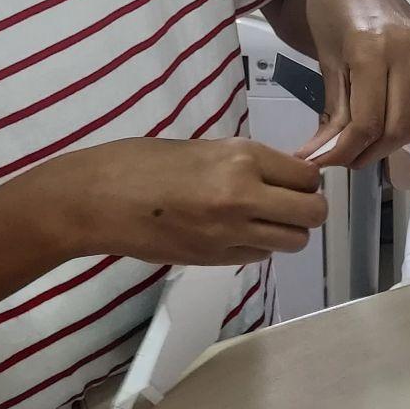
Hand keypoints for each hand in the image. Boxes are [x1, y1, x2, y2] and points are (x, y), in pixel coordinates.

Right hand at [44, 138, 324, 265]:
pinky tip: (235, 232)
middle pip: (312, 213)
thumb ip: (245, 162)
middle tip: (287, 201)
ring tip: (263, 219)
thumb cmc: (141, 161)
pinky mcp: (215, 260)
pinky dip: (258, 245)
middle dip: (307, 208)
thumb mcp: (204, 148)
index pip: (306, 175)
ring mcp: (231, 233)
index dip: (305, 178)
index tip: (293, 178)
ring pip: (293, 241)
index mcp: (241, 158)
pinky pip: (260, 255)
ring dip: (287, 231)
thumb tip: (282, 175)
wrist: (98, 199)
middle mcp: (244, 196)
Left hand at [289, 0, 409, 168]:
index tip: (323, 163)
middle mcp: (406, 52)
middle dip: (367, 153)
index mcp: (372, 51)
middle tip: (344, 159)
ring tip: (365, 148)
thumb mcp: (326, 64)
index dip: (344, 151)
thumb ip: (332, 113)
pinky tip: (405, 137)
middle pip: (395, 127)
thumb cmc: (329, 17)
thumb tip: (319, 157)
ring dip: (391, 146)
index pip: (367, 121)